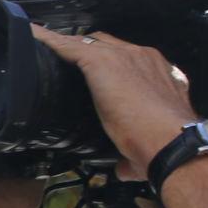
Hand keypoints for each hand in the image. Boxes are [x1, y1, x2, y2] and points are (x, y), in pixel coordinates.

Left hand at [31, 25, 194, 179]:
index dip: (109, 62)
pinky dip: (50, 41)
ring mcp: (124, 56)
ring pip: (88, 42)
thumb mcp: (150, 142)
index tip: (94, 71)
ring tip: (43, 42)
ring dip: (66, 43)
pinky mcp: (102, 61)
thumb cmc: (164, 146)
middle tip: (64, 57)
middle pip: (107, 44)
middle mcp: (144, 58)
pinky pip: (69, 46)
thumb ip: (131, 154)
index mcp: (159, 74)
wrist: (172, 141)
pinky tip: (34, 37)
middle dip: (86, 48)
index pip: (128, 59)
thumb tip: (123, 169)